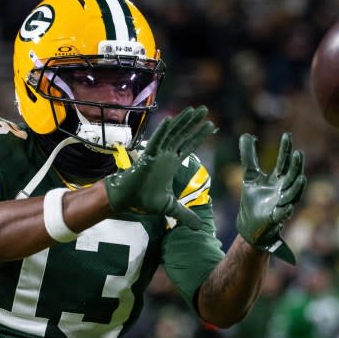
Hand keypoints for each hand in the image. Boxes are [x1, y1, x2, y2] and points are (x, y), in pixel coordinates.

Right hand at [104, 106, 215, 228]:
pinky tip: (170, 120)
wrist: (127, 200)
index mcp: (172, 163)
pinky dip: (162, 131)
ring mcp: (157, 154)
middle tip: (205, 110)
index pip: (189, 145)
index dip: (199, 135)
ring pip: (172, 134)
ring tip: (195, 110)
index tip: (211, 125)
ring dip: (183, 122)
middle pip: (182, 135)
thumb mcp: (170, 208)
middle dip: (194, 123)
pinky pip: (156, 141)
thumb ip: (185, 214)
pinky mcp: (147, 157)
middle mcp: (166, 155)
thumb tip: (199, 227)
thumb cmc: (144, 200)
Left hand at [236, 132, 306, 262]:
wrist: (249, 225)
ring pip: (293, 195)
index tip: (287, 135)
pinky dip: (285, 210)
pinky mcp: (275, 218)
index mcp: (278, 179)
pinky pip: (282, 214)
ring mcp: (281, 204)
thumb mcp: (250, 175)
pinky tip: (286, 206)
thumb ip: (249, 156)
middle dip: (296, 166)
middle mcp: (283, 190)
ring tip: (301, 177)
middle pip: (293, 176)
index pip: (284, 162)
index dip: (286, 150)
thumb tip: (245, 135)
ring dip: (297, 187)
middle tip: (298, 153)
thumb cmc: (253, 200)